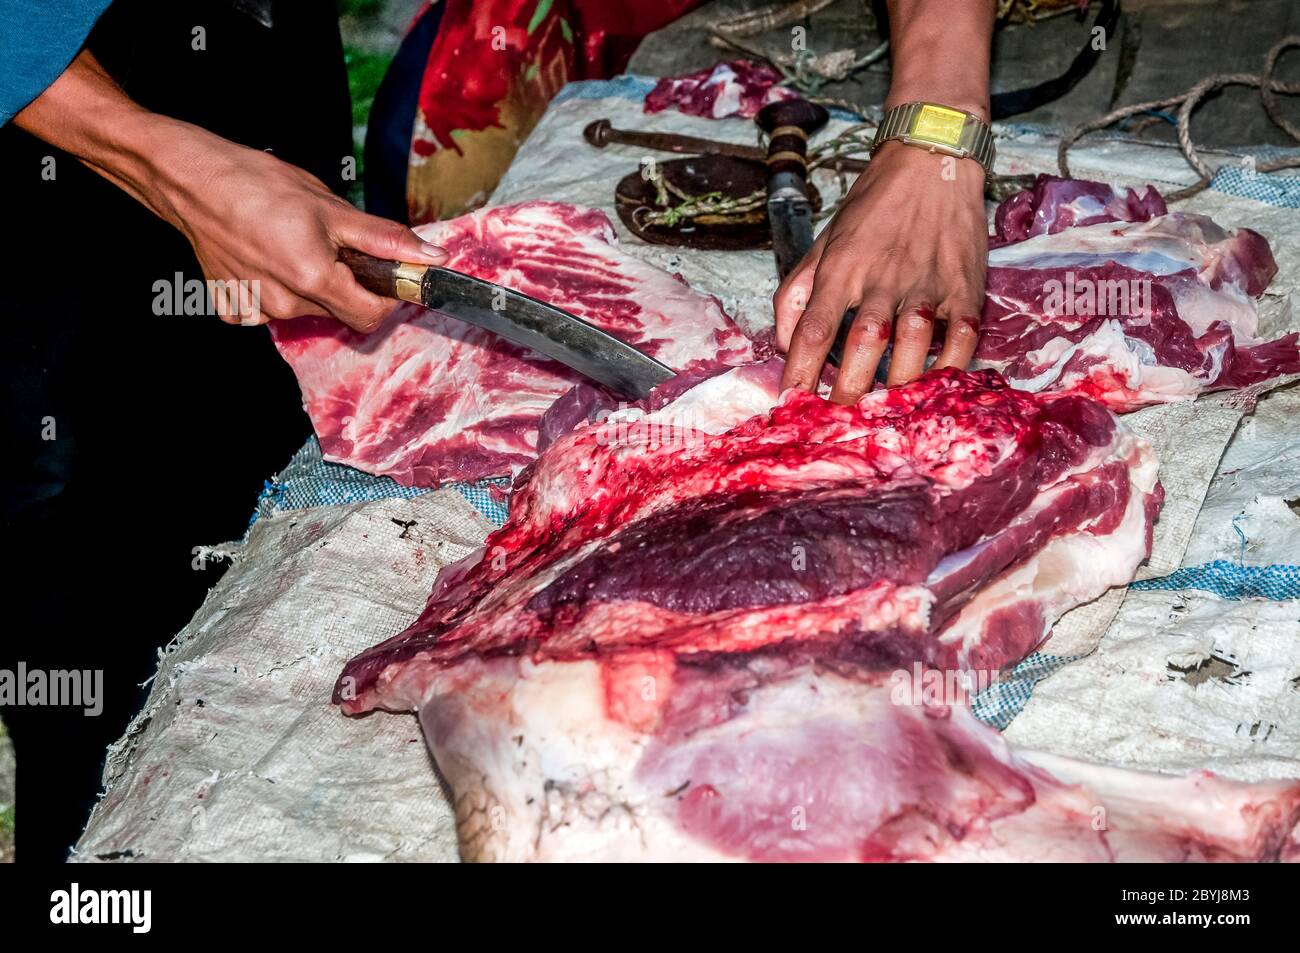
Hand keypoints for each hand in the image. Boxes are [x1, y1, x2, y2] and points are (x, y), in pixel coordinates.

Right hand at [154, 134, 445, 330]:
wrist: (190, 178)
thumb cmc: (257, 184)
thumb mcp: (332, 207)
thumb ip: (385, 240)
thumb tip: (430, 258)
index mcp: (315, 280)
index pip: (372, 315)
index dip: (384, 294)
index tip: (379, 271)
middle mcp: (285, 304)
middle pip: (339, 310)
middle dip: (344, 282)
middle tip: (326, 242)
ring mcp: (256, 309)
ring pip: (305, 308)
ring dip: (309, 283)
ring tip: (290, 241)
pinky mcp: (232, 307)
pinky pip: (268, 309)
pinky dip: (274, 287)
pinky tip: (263, 257)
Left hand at [773, 140, 987, 402]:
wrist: (931, 159)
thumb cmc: (872, 207)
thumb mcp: (823, 242)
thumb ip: (796, 292)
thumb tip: (785, 345)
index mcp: (842, 268)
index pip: (812, 328)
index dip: (799, 372)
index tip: (790, 405)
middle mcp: (883, 278)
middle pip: (864, 342)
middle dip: (849, 389)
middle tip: (840, 423)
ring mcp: (928, 283)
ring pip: (913, 343)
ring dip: (899, 384)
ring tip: (886, 416)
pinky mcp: (965, 287)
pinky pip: (962, 337)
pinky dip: (949, 367)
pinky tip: (935, 388)